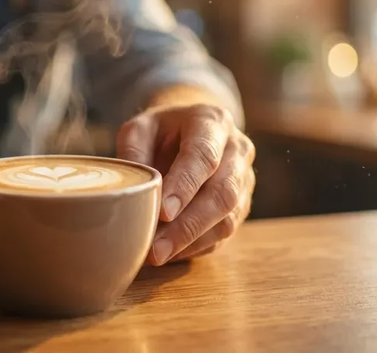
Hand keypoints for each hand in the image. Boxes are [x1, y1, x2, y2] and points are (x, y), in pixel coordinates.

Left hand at [116, 104, 254, 265]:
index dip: (185, 185)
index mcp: (212, 122)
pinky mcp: (242, 204)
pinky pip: (226, 231)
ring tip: (158, 255)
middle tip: (156, 247)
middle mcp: (237, 150)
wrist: (190, 129)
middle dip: (188, 225)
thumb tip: (131, 192)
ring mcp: (244, 178)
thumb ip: (133, 152)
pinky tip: (171, 253)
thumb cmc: (162, 130)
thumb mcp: (140, 128)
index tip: (163, 212)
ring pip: (229, 217)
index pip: (204, 156)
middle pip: (222, 192)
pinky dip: (197, 246)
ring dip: (193, 240)